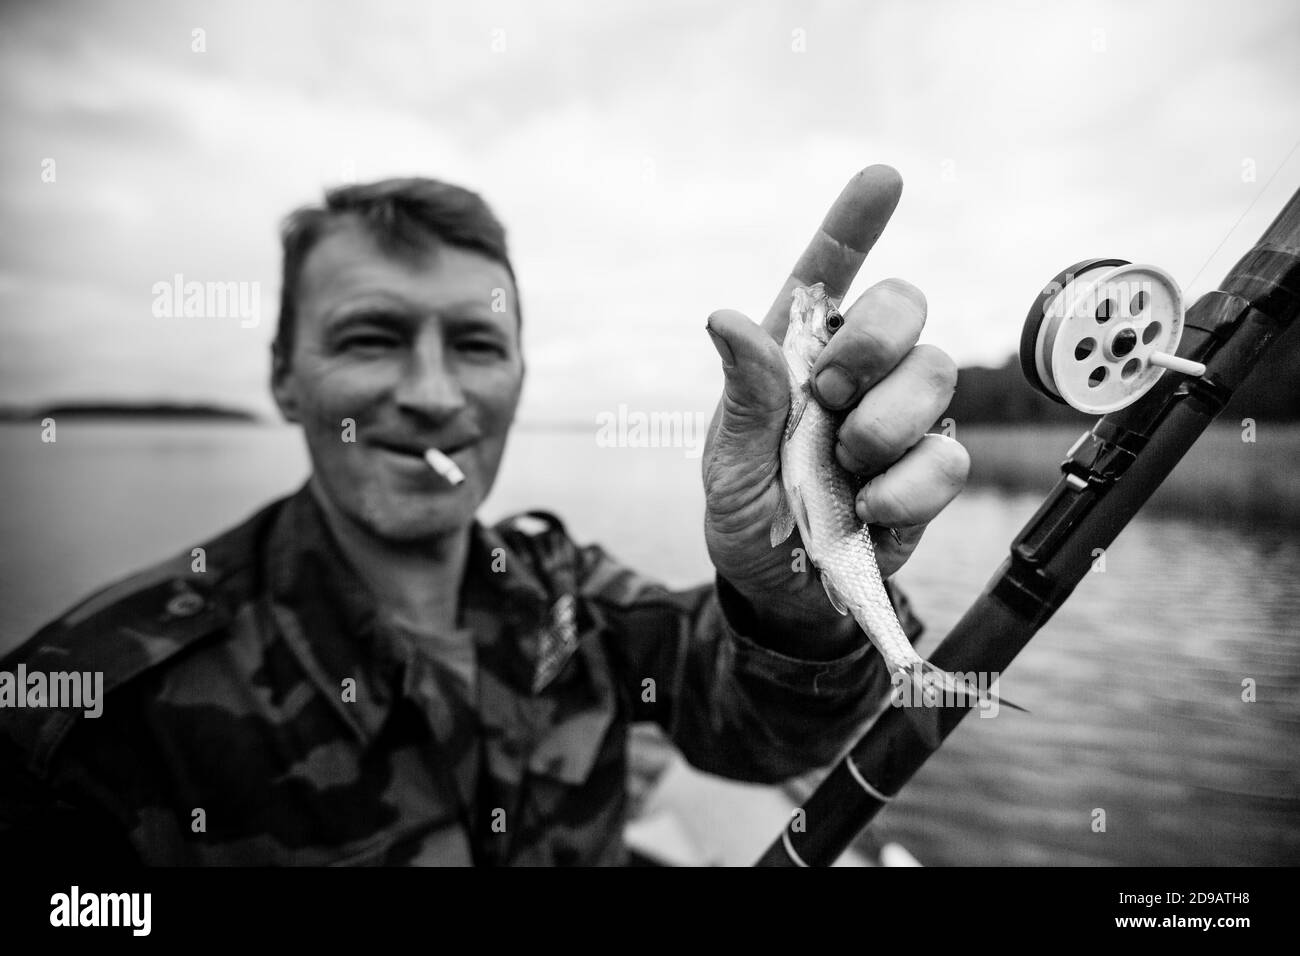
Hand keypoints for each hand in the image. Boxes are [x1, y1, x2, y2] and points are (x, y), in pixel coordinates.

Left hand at [701, 165, 968, 654]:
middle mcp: (860, 372)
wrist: (783, 590)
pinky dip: (906, 488)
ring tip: (845, 468)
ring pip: (937, 374)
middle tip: (830, 398)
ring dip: (884, 426)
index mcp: (797, 355)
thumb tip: (727, 318)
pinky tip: (872, 509)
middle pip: (906, 304)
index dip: (856, 222)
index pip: (830, 273)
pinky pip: (948, 454)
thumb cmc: (749, 510)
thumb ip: (744, 395)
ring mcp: (903, 417)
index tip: (883, 178)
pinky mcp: (933, 470)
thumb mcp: (728, 460)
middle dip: (871, 343)